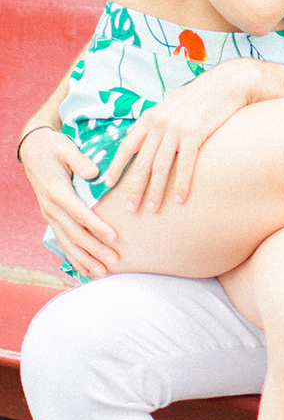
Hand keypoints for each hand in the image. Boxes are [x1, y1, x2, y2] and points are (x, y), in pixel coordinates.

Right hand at [19, 127, 118, 279]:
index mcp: (57, 191)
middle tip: (115, 261)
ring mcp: (50, 214)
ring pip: (67, 242)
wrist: (32, 149)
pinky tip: (85, 270)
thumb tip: (94, 172)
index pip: (80, 213)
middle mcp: (51, 207)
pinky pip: (62, 241)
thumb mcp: (65, 147)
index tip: (115, 237)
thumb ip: (79, 160)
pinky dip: (73, 257)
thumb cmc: (53, 146)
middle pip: (74, 234)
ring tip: (102, 273)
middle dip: (95, 249)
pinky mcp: (52, 217)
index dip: (97, 226)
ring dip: (84, 259)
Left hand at [103, 60, 257, 214]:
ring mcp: (176, 129)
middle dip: (134, 188)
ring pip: (161, 166)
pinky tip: (180, 199)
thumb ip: (149, 120)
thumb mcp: (168, 104)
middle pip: (142, 162)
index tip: (108, 183)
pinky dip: (182, 184)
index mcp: (150, 117)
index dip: (116, 166)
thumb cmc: (198, 96)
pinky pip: (185, 164)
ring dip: (156, 191)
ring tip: (152, 209)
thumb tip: (131, 133)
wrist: (225, 84)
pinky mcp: (195, 133)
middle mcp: (159, 124)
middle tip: (129, 208)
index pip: (127, 146)